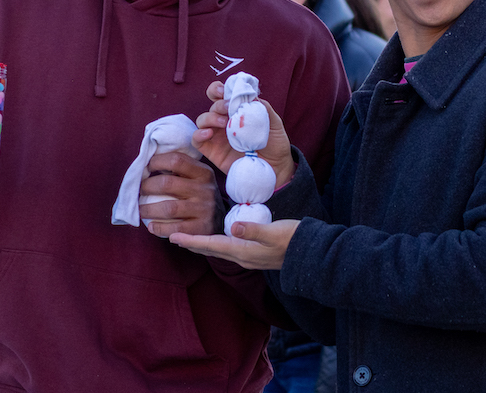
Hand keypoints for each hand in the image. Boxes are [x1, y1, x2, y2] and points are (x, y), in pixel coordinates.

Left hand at [138, 151, 224, 237]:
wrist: (221, 221)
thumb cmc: (199, 196)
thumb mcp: (198, 178)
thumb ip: (180, 169)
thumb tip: (147, 163)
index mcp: (203, 172)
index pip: (176, 160)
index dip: (156, 162)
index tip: (146, 168)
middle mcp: (205, 189)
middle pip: (168, 183)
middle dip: (147, 186)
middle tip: (138, 191)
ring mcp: (204, 209)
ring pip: (169, 208)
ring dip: (148, 209)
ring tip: (139, 210)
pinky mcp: (201, 228)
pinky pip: (176, 228)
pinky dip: (159, 227)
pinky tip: (151, 226)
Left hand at [170, 219, 300, 269]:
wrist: (311, 254)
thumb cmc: (294, 239)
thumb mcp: (275, 231)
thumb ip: (254, 230)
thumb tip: (234, 227)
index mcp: (244, 251)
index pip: (212, 244)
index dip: (192, 240)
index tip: (174, 237)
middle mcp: (243, 257)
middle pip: (211, 249)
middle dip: (192, 243)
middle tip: (173, 238)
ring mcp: (249, 257)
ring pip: (219, 250)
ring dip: (203, 245)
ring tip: (189, 239)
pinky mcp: (255, 254)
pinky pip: (228, 249)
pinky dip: (216, 244)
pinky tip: (217, 240)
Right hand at [193, 81, 294, 187]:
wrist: (276, 168)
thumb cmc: (274, 144)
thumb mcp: (274, 123)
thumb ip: (263, 108)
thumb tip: (251, 95)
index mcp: (237, 111)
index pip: (221, 95)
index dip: (218, 89)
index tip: (224, 91)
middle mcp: (224, 121)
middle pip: (212, 106)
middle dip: (219, 104)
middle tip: (229, 108)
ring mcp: (217, 136)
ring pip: (202, 119)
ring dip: (210, 117)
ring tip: (224, 123)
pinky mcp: (212, 151)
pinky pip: (196, 140)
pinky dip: (198, 134)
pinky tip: (208, 133)